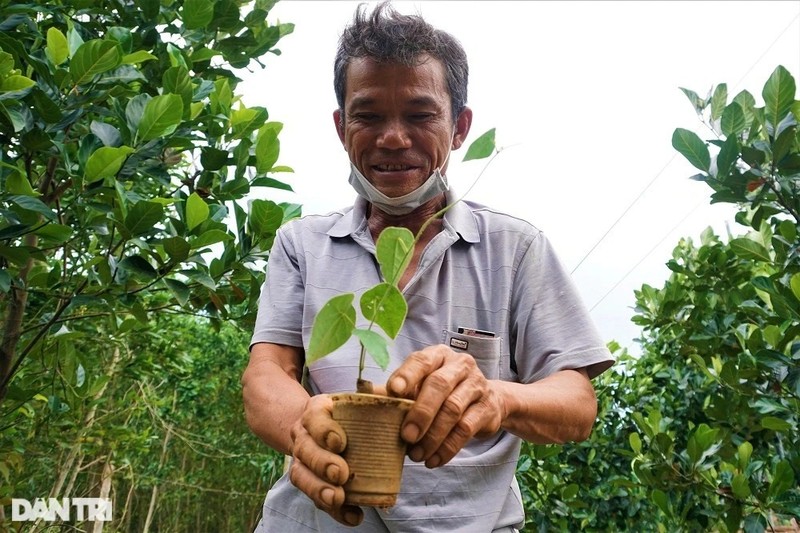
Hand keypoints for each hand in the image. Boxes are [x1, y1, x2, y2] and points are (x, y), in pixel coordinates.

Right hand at [288, 395, 363, 526]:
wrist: (317, 429)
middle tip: (341, 473)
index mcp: (316, 411)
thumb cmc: (346, 415)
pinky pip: (315, 498)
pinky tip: (353, 516)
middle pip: (306, 449)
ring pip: (302, 475)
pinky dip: (334, 511)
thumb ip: (375, 399)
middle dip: (322, 463)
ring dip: (319, 489)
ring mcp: (302, 460)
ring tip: (338, 498)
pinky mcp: (308, 481)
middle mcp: (304, 435)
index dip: (324, 430)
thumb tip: (399, 395)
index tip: (339, 442)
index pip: (314, 417)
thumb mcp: (356, 401)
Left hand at [386, 344, 505, 467]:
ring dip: (432, 436)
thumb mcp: (421, 386)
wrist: (487, 401)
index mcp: (438, 355)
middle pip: (439, 385)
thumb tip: (363, 394)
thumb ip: (397, 391)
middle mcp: (460, 365)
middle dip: (421, 413)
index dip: (407, 375)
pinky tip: (433, 459)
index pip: (422, 360)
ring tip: (417, 454)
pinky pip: (466, 429)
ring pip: (453, 410)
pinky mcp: (488, 408)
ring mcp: (477, 384)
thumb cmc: (444, 392)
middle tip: (406, 436)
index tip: (393, 390)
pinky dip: (447, 448)